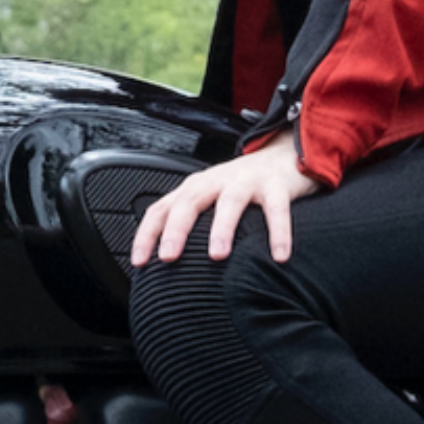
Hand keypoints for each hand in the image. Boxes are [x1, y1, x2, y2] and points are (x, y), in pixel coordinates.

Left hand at [130, 132, 318, 266]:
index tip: (138, 262)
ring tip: (217, 256)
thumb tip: (171, 267)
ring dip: (221, 228)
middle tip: (168, 257)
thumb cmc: (243, 186)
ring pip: (230, 202)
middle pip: (190, 201)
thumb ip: (193, 225)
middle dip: (176, 229)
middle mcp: (216, 182)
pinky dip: (278, 232)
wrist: (284, 155)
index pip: (161, 209)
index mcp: (195, 188)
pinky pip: (276, 210)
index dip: (147, 234)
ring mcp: (246, 182)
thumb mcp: (211, 200)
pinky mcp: (276, 185)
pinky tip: (279, 256)